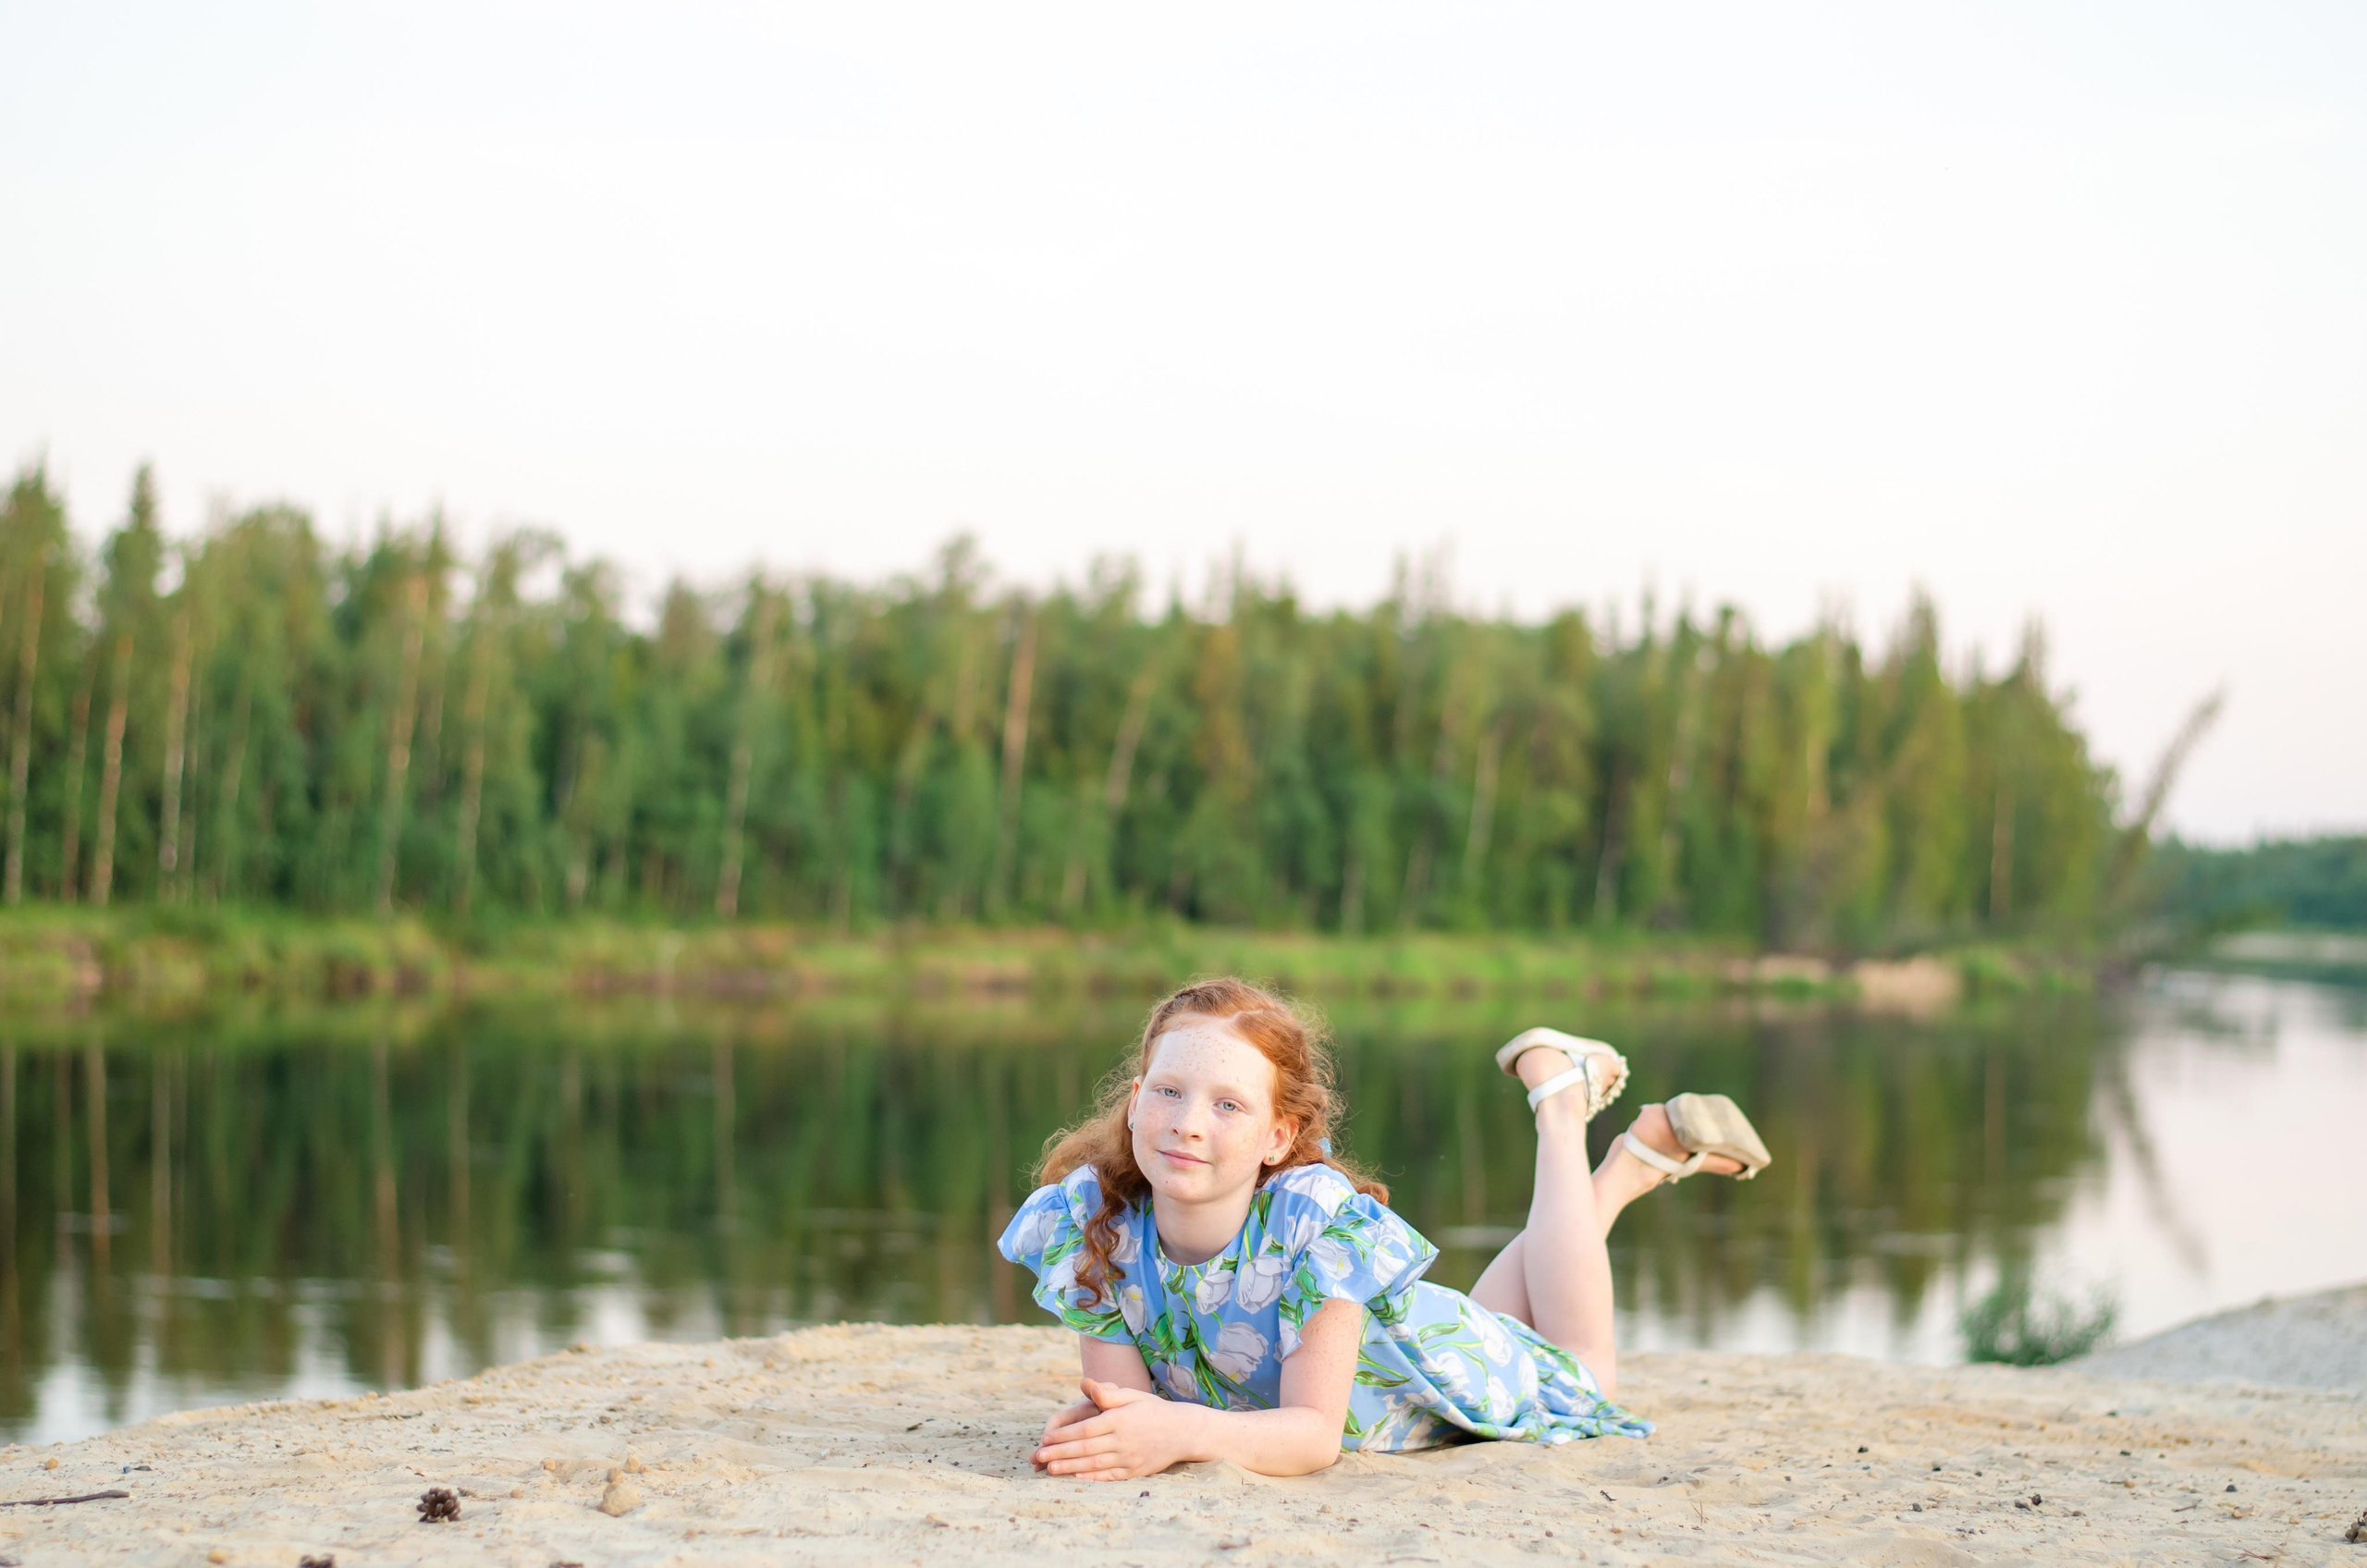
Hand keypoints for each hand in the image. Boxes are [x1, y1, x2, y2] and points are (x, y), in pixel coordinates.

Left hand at [1030, 1377, 1198, 1481]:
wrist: (1182, 1432)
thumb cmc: (1153, 1410)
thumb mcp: (1132, 1396)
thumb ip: (1107, 1394)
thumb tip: (1085, 1385)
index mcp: (1120, 1420)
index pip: (1085, 1429)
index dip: (1064, 1435)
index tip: (1045, 1438)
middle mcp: (1123, 1441)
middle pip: (1085, 1449)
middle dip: (1060, 1453)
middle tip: (1038, 1456)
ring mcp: (1129, 1458)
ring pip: (1094, 1465)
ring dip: (1070, 1468)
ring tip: (1050, 1469)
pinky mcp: (1134, 1472)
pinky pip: (1109, 1476)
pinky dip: (1091, 1478)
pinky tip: (1076, 1478)